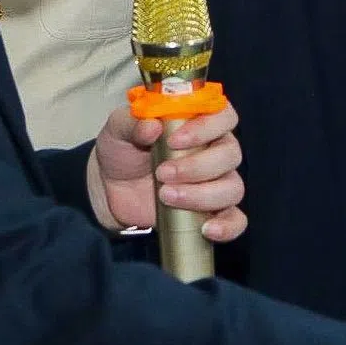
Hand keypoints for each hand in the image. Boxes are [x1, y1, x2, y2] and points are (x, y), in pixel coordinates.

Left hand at [88, 101, 244, 239]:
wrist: (110, 189)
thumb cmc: (123, 151)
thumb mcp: (119, 129)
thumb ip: (132, 123)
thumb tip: (152, 126)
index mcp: (199, 122)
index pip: (223, 115)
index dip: (206, 127)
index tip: (174, 140)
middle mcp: (215, 149)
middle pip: (230, 154)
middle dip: (197, 166)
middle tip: (162, 173)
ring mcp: (217, 182)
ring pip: (232, 187)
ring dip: (202, 195)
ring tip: (166, 196)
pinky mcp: (212, 211)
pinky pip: (235, 219)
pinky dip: (227, 226)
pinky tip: (206, 229)